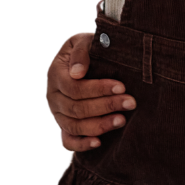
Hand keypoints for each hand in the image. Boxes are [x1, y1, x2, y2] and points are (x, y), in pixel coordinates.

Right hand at [45, 32, 136, 151]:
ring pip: (74, 125)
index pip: (74, 88)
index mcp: (55, 74)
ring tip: (122, 120)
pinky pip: (68, 141)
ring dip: (99, 125)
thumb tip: (77, 73)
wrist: (86, 56)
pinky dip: (81, 144)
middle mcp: (53, 96)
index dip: (98, 89)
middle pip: (76, 108)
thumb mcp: (83, 40)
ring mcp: (57, 113)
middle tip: (131, 102)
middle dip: (106, 106)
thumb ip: (82, 51)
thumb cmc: (89, 46)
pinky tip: (98, 143)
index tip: (122, 86)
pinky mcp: (64, 125)